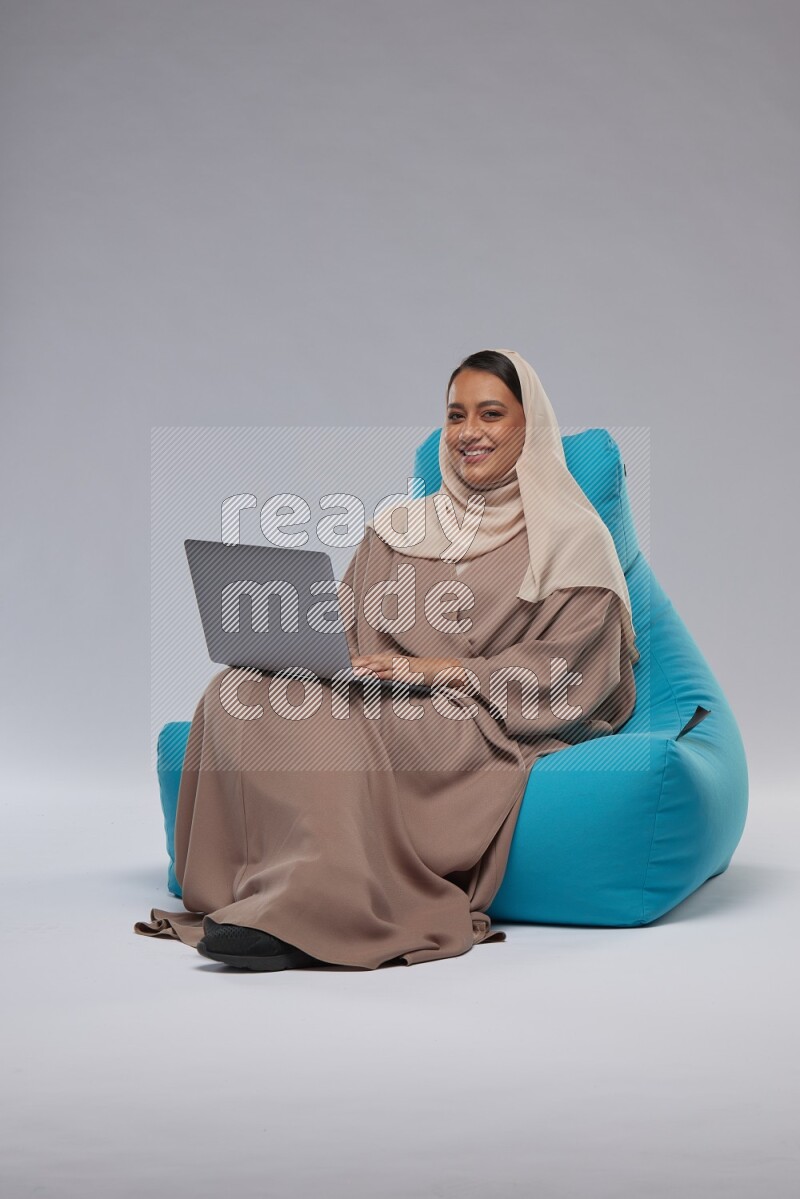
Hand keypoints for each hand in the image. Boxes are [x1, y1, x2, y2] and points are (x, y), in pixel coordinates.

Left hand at [351, 654, 468, 689]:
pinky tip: (373, 676)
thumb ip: (390, 674)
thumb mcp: (405, 673)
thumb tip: (374, 678)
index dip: (357, 660)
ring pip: (380, 665)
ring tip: (352, 670)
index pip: (371, 659)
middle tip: (341, 664)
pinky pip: (393, 673)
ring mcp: (402, 666)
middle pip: (372, 660)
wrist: (445, 671)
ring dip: (366, 667)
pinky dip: (382, 674)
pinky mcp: (409, 673)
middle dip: (357, 662)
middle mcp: (396, 661)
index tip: (342, 662)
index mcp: (393, 660)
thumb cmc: (424, 674)